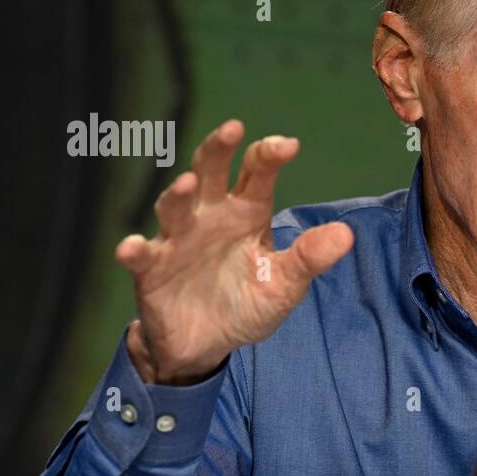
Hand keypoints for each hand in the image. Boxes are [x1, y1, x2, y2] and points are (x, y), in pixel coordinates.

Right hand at [116, 120, 353, 384]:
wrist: (208, 344)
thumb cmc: (246, 302)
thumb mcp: (284, 285)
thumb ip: (309, 258)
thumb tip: (346, 235)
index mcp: (246, 214)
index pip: (257, 175)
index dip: (268, 156)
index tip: (287, 145)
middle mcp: (210, 217)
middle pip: (210, 172)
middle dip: (218, 150)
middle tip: (232, 130)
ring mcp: (178, 240)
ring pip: (175, 208)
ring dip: (178, 195)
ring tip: (188, 183)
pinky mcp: (151, 269)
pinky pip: (141, 256)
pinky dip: (134, 251)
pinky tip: (130, 247)